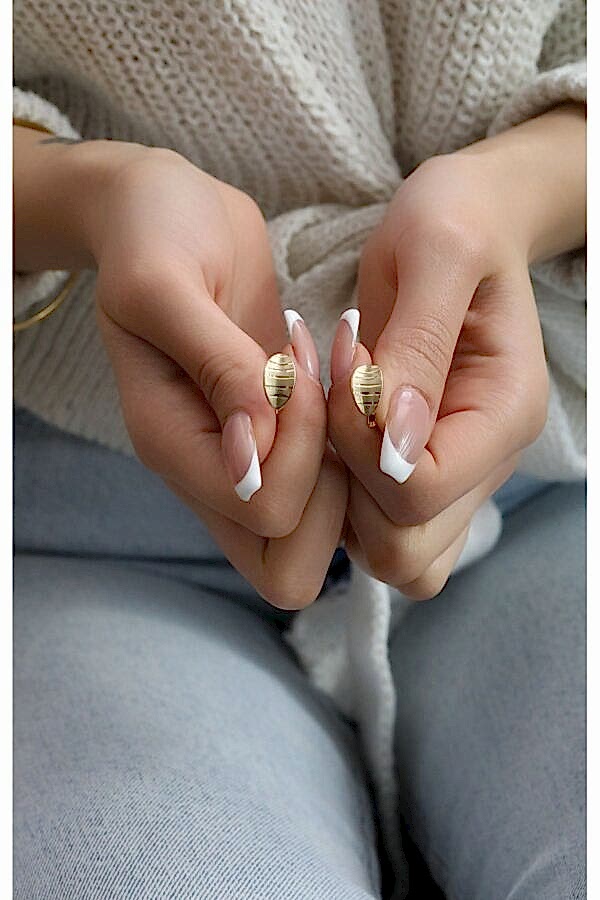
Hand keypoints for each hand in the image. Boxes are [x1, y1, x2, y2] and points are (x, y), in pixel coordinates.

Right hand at [14, 132, 346, 607]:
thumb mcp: (166, 283)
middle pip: (290, 567)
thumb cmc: (153, 234)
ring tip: (326, 376)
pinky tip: (330, 373)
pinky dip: (347, 446)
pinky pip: (328, 487)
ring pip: (314, 539)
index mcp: (170, 444)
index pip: (262, 511)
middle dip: (331, 489)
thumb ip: (215, 367)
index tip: (290, 370)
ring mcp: (245, 462)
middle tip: (323, 398)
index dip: (300, 453)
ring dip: (344, 468)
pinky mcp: (276, 438)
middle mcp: (208, 471)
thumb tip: (255, 453)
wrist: (164, 215)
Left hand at [328, 105, 584, 598]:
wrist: (467, 221)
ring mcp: (458, 475)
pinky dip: (346, 503)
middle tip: (335, 399)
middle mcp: (487, 462)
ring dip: (343, 506)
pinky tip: (336, 435)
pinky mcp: (423, 472)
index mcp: (504, 413)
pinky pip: (380, 532)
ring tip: (335, 420)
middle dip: (347, 487)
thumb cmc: (455, 220)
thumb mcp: (436, 254)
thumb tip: (395, 443)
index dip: (359, 450)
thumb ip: (417, 349)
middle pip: (405, 548)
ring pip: (394, 558)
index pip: (419, 492)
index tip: (347, 371)